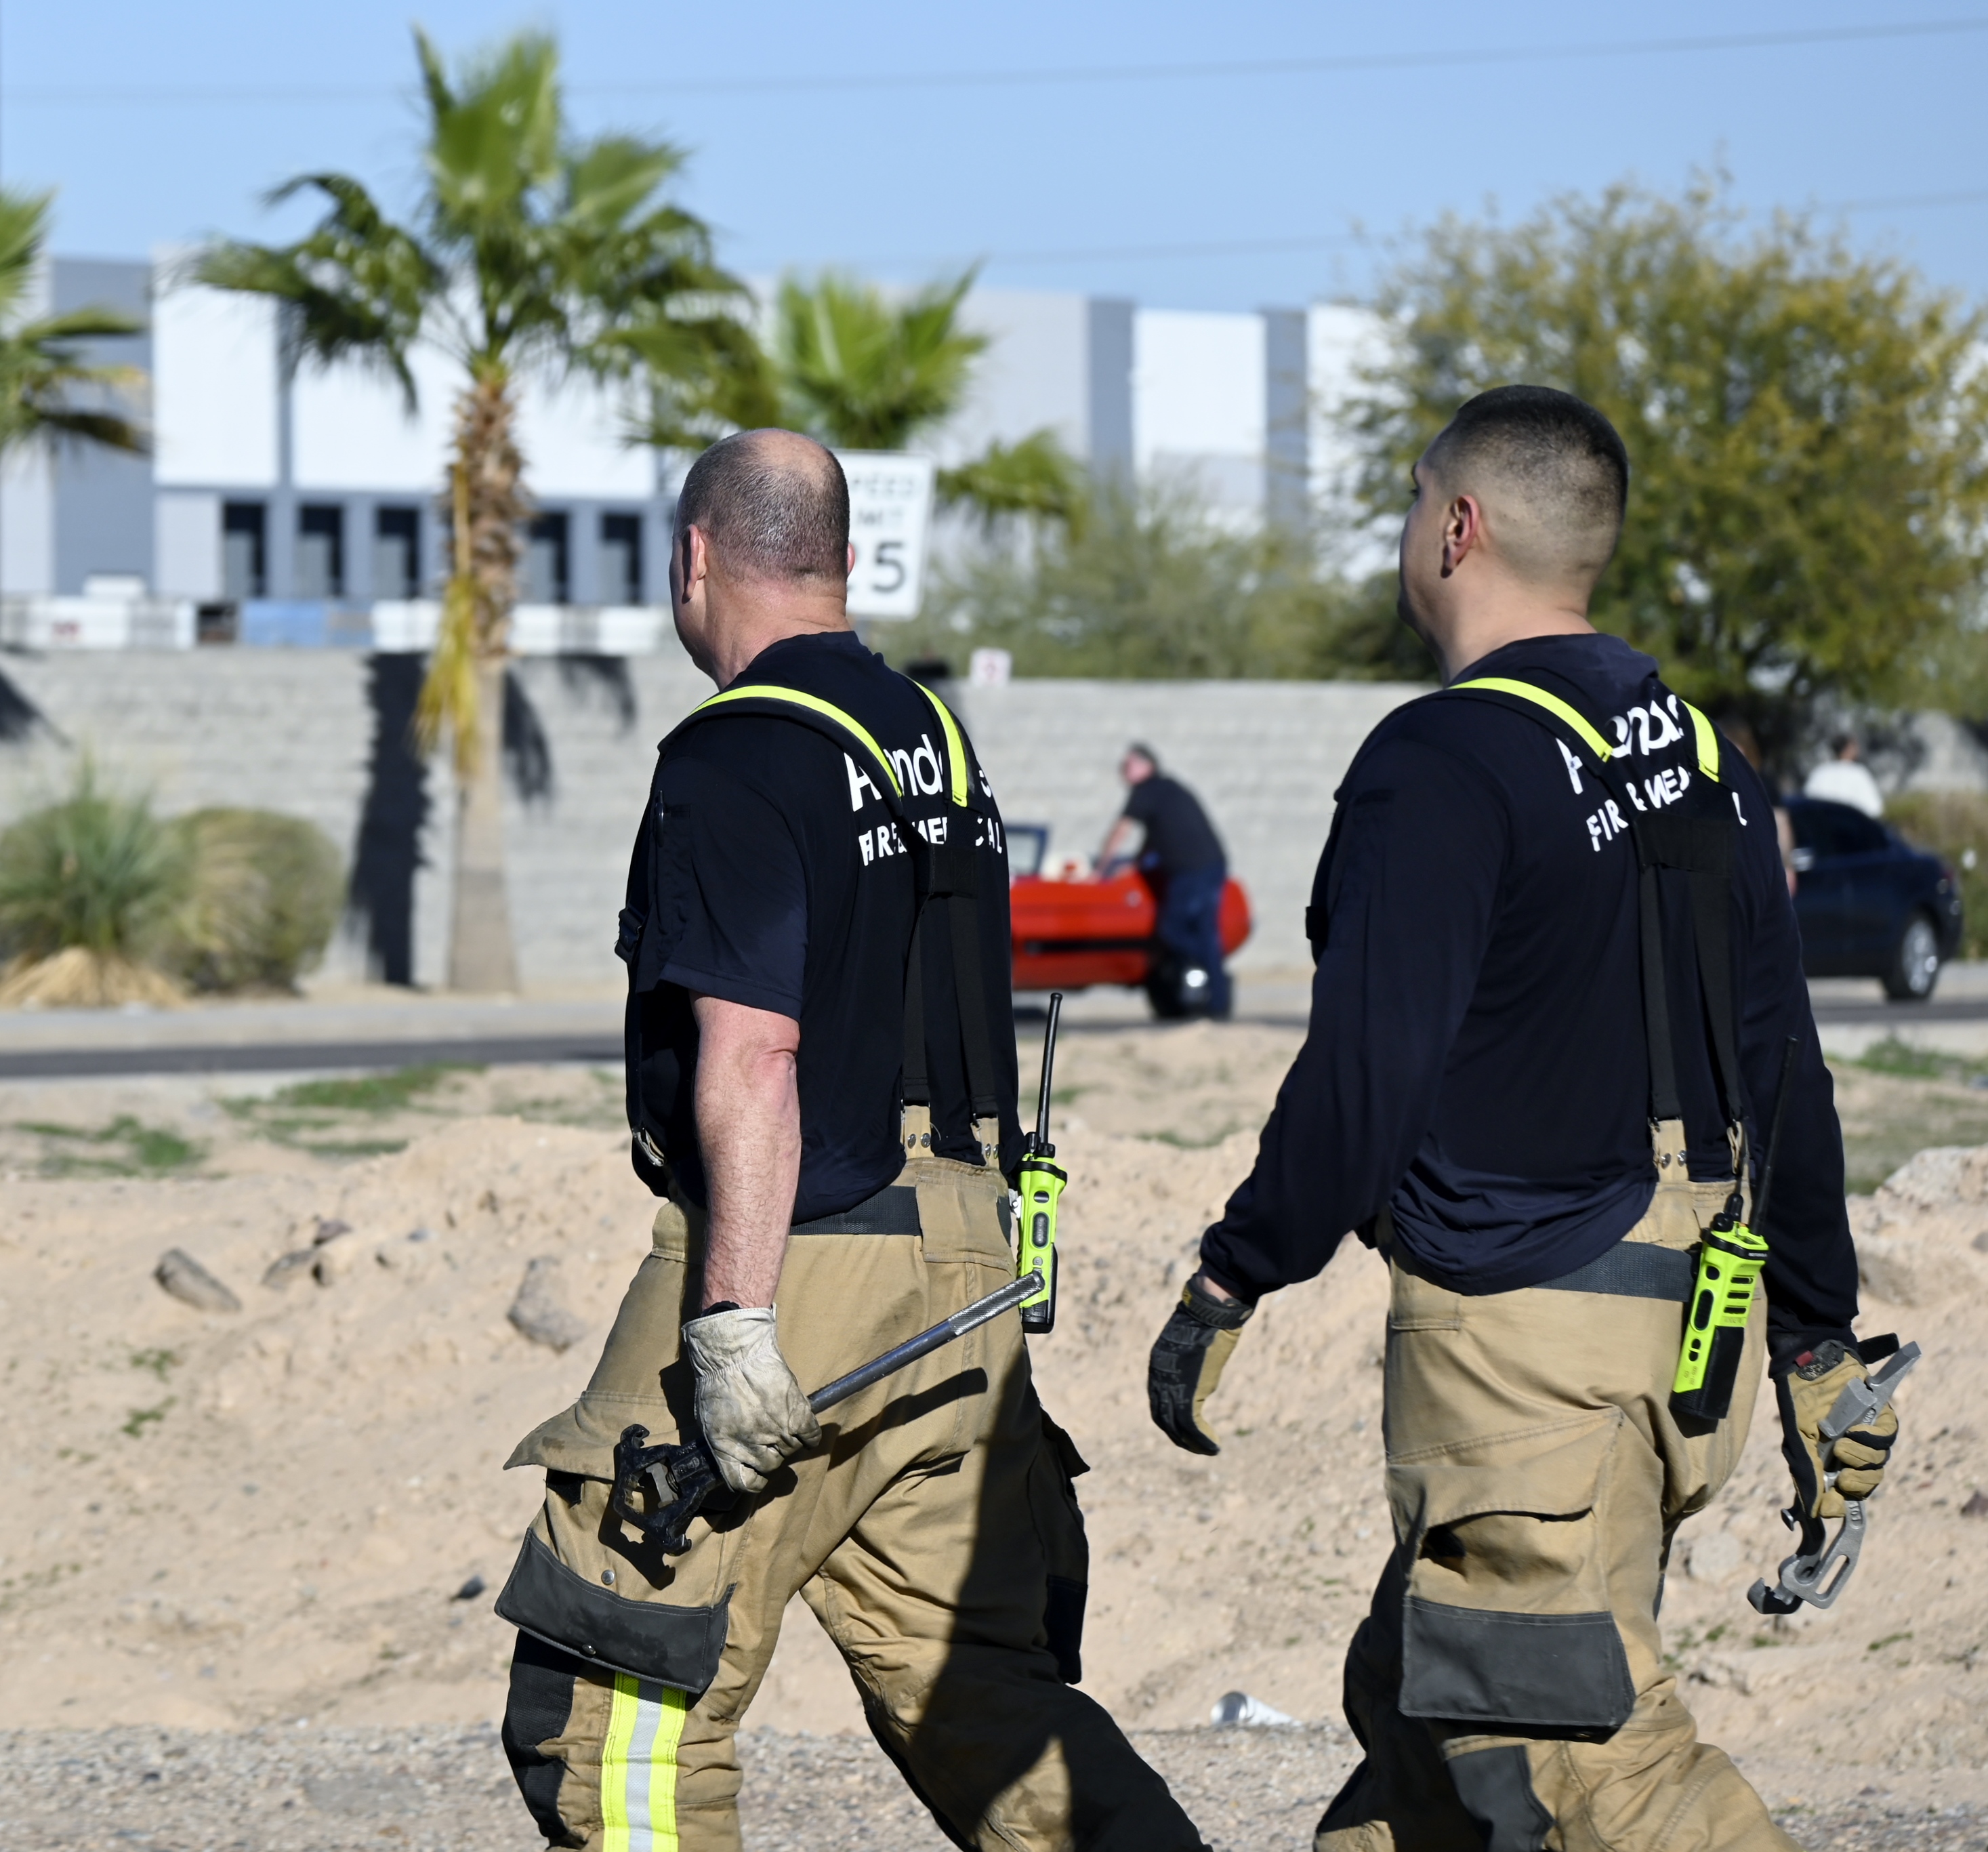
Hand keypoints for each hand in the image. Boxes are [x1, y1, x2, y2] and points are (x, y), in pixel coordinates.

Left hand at [682, 1306, 821, 1494]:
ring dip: (788, 1441)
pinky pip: (811, 1437)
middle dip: (771, 1454)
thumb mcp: (709, 1419)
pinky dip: (810, 1437)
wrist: (735, 1352)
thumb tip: (736, 1458)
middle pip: (771, 1465)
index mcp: (727, 1450)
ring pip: (791, 1451)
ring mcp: (777, 1431)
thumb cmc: (716, 1381)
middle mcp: (753, 1445)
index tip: (756, 1471)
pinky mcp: (797, 1414)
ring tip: (781, 1423)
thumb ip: (724, 1443)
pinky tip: (802, 1428)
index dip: (753, 1479)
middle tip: (768, 1437)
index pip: (745, 1483)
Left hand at [1147, 1274, 1253, 1454]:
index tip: (1183, 1429)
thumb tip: (1199, 1376)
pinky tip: (1214, 1446)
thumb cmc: (1207, 1319)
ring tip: (1208, 1451)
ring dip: (1191, 1443)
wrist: (1212, 1310)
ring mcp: (1172, 1384)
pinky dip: (1202, 1440)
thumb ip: (1189, 1362)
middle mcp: (1159, 1377)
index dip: (1169, 1419)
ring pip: (1175, 1425)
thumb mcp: (1192, 1342)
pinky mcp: (1189, 1390)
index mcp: (1158, 1364)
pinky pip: (1191, 1424)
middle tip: (1194, 1447)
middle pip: (1162, 1416)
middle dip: (1178, 1436)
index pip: (1157, 1401)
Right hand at [1774, 1339, 1898, 1519]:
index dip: (1843, 1503)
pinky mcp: (1881, 1417)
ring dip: (1862, 1458)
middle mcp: (1850, 1450)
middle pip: (1868, 1483)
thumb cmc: (1799, 1400)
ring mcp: (1867, 1435)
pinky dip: (1874, 1438)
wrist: (1811, 1362)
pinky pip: (1888, 1437)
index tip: (1837, 1505)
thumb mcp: (1797, 1441)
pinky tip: (1857, 1430)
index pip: (1844, 1492)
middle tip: (1844, 1474)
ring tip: (1843, 1444)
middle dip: (1858, 1482)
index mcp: (1828, 1460)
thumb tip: (1818, 1513)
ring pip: (1879, 1463)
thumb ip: (1808, 1475)